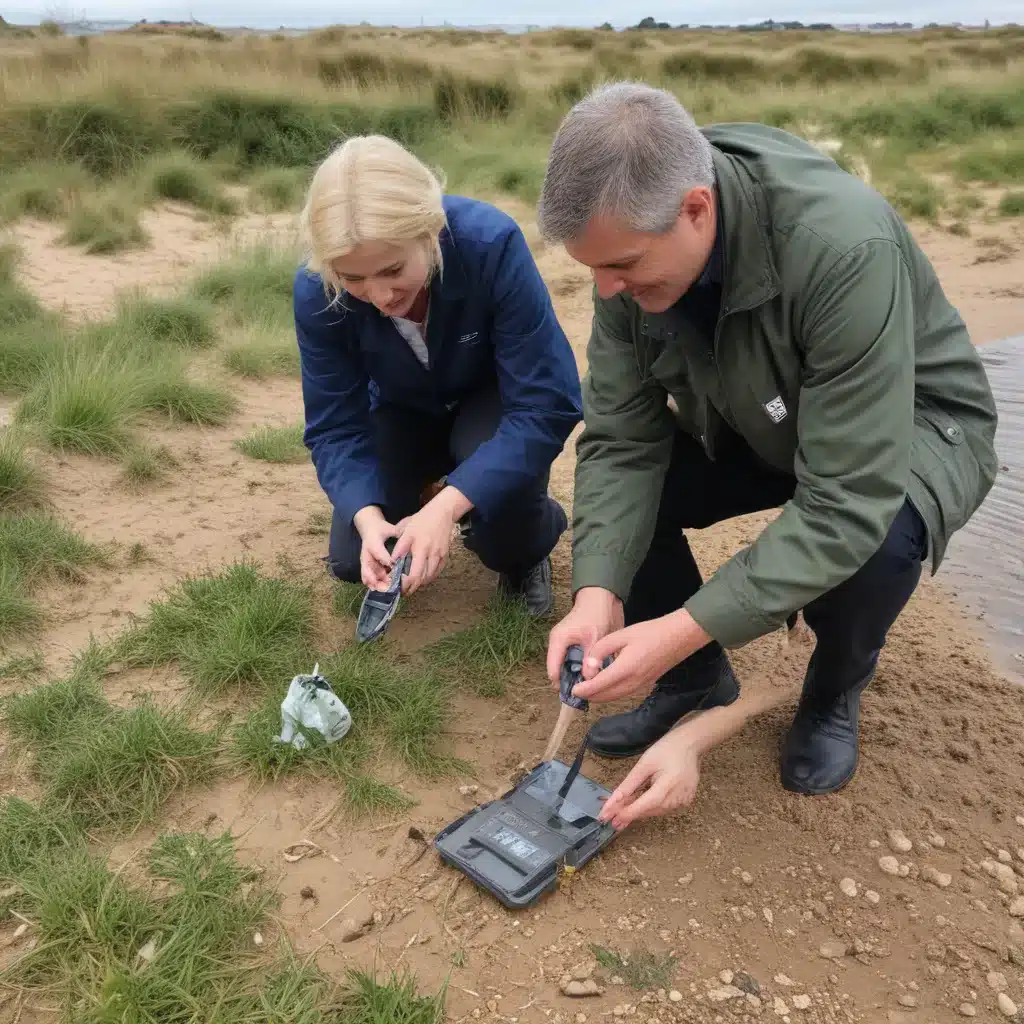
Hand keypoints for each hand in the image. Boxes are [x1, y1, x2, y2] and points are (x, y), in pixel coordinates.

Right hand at [353, 506, 398, 590]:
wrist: (369, 528)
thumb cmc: (382, 529)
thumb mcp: (391, 529)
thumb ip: (399, 533)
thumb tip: (412, 538)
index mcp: (373, 543)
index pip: (379, 553)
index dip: (387, 561)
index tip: (395, 567)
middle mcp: (366, 554)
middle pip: (369, 568)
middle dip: (378, 578)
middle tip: (389, 585)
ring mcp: (365, 561)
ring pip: (367, 575)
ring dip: (376, 584)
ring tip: (387, 591)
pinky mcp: (365, 567)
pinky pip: (367, 578)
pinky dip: (374, 585)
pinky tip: (382, 590)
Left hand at [392, 486, 469, 595]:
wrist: (443, 512)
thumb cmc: (422, 520)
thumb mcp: (407, 530)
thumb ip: (400, 547)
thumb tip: (391, 562)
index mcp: (421, 549)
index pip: (413, 575)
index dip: (406, 585)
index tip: (399, 588)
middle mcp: (432, 555)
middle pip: (422, 580)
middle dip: (412, 588)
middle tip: (404, 591)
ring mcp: (440, 556)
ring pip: (430, 577)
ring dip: (421, 583)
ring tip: (412, 585)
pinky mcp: (446, 555)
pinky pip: (437, 571)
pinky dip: (429, 577)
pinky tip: (423, 577)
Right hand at [546, 587, 623, 684]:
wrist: (602, 598)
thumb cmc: (597, 614)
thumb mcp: (595, 639)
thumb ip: (589, 660)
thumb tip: (587, 681)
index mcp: (558, 641)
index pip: (553, 671)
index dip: (563, 685)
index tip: (577, 695)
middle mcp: (557, 644)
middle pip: (558, 671)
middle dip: (570, 682)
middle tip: (586, 693)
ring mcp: (563, 644)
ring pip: (565, 668)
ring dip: (575, 676)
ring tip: (590, 686)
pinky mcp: (571, 645)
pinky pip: (571, 662)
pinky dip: (579, 669)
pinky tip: (591, 675)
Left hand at [573, 610, 711, 703]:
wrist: (678, 638)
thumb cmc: (650, 632)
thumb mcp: (621, 635)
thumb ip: (601, 650)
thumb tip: (588, 667)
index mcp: (625, 669)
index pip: (598, 686)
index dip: (583, 690)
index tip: (572, 689)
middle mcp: (632, 683)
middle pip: (604, 697)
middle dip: (588, 695)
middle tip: (576, 688)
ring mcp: (640, 686)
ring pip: (613, 698)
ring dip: (599, 695)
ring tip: (586, 687)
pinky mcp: (644, 685)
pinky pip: (622, 694)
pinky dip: (609, 693)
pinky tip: (603, 683)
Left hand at [598, 724, 701, 828]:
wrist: (690, 744)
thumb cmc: (666, 750)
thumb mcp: (644, 764)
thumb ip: (628, 784)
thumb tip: (613, 801)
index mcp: (668, 786)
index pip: (643, 806)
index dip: (625, 813)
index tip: (608, 818)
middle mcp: (678, 799)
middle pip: (648, 810)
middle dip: (628, 812)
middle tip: (609, 815)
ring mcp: (683, 802)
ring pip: (656, 811)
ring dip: (639, 810)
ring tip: (622, 809)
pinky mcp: (685, 801)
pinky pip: (664, 807)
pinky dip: (651, 806)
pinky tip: (641, 801)